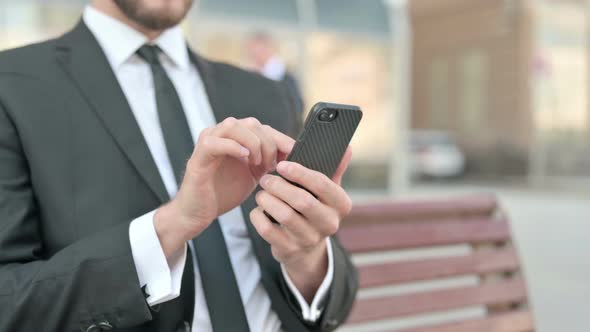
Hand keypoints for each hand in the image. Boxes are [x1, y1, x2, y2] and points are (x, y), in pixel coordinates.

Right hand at [155, 117, 293, 257]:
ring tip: (258, 164)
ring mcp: (208, 143)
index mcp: (235, 138)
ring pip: (233, 125)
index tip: (294, 154)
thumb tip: (293, 155)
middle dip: (268, 143)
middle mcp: (221, 135)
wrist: (198, 214)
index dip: (281, 139)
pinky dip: (233, 147)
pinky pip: (214, 142)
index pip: (263, 127)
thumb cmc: (223, 193)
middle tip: (272, 166)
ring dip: (252, 143)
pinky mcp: (198, 157)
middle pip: (251, 123)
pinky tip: (245, 159)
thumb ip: (269, 161)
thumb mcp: (254, 175)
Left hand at [250, 147, 352, 301]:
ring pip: (284, 215)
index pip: (322, 184)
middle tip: (266, 179)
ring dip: (267, 199)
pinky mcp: (290, 250)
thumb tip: (347, 148)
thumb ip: (335, 169)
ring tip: (261, 193)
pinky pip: (268, 230)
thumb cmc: (315, 209)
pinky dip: (258, 216)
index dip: (300, 173)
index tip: (282, 165)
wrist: (306, 250)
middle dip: (280, 186)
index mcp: (342, 205)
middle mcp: (330, 224)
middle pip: (302, 201)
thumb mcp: (328, 192)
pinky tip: (258, 209)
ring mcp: (310, 240)